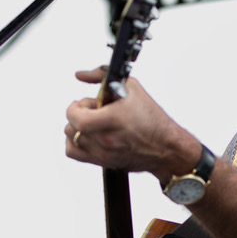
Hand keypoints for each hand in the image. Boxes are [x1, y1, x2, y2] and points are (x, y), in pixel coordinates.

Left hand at [63, 67, 198, 184]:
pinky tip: (88, 135)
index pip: (75, 116)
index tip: (84, 103)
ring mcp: (102, 154)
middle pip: (71, 126)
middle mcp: (105, 139)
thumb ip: (102, 75)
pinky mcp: (102, 162)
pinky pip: (73, 153)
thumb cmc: (152, 119)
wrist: (166, 147)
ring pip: (70, 139)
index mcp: (113, 120)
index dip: (75, 107)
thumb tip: (81, 75)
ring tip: (94, 123)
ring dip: (78, 128)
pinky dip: (75, 143)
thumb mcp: (131, 87)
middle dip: (80, 114)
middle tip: (95, 111)